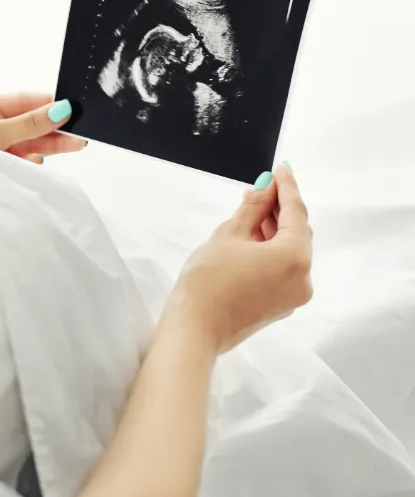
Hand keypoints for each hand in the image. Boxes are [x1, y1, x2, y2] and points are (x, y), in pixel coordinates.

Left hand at [0, 93, 85, 163]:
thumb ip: (28, 124)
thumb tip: (60, 109)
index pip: (21, 101)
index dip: (46, 104)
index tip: (71, 107)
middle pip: (28, 123)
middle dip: (53, 127)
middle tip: (79, 131)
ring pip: (27, 142)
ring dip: (48, 144)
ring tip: (74, 144)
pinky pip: (20, 161)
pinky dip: (30, 162)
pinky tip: (37, 163)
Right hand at [166, 163, 312, 353]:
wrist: (194, 329)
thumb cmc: (208, 280)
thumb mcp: (228, 235)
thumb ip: (253, 209)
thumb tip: (266, 188)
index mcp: (295, 257)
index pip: (296, 212)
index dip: (287, 187)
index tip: (281, 168)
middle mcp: (303, 278)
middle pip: (296, 233)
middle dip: (278, 209)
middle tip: (259, 189)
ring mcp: (293, 295)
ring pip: (288, 252)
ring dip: (272, 231)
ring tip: (250, 212)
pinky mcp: (279, 306)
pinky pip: (281, 269)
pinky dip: (269, 251)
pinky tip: (251, 239)